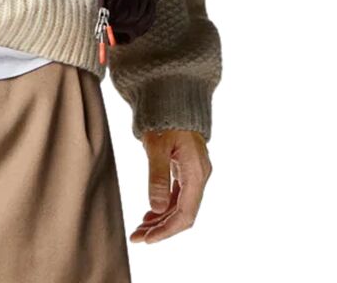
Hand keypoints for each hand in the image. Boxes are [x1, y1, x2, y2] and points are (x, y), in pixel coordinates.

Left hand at [129, 128, 211, 242]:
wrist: (172, 96)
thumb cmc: (164, 118)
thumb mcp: (157, 146)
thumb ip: (158, 176)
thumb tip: (157, 208)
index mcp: (196, 173)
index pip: (185, 213)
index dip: (166, 230)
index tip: (147, 239)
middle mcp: (199, 176)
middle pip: (183, 213)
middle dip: (161, 228)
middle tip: (137, 237)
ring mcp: (194, 173)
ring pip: (180, 206)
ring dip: (161, 219)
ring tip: (140, 228)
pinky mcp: (186, 169)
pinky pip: (178, 195)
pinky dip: (164, 206)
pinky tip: (150, 213)